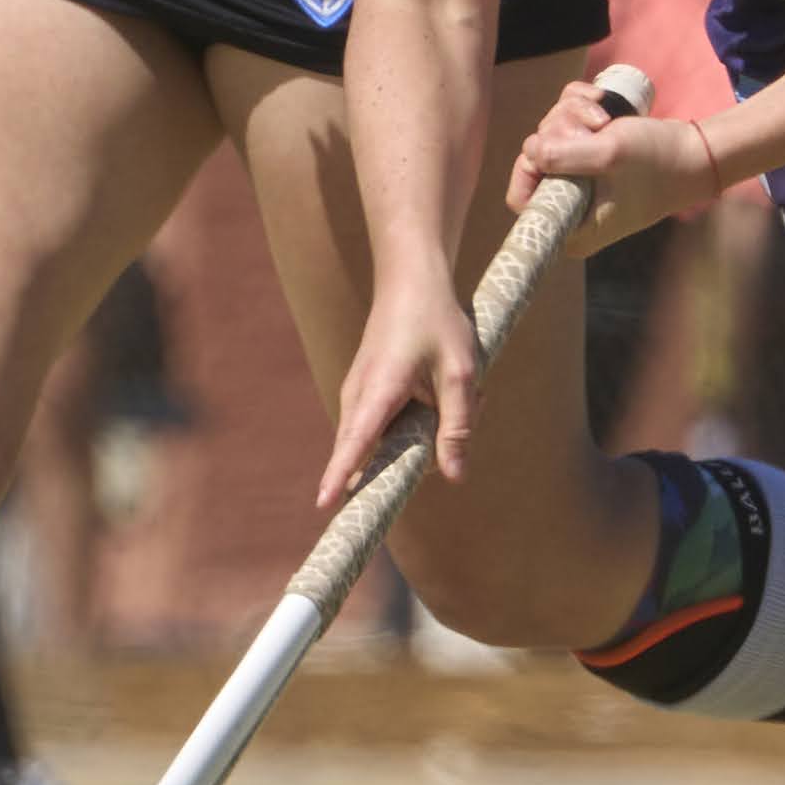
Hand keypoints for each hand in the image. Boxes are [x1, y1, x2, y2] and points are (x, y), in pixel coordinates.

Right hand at [317, 271, 488, 508]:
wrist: (411, 280)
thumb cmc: (438, 321)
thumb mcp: (461, 373)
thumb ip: (458, 425)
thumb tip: (453, 477)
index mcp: (380, 389)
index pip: (355, 442)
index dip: (340, 475)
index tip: (324, 504)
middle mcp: (359, 396)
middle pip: (375, 453)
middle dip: (417, 454)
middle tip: (459, 407)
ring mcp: (360, 395)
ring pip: (387, 440)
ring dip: (426, 430)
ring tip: (460, 391)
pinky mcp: (368, 394)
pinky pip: (389, 425)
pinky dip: (421, 416)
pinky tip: (444, 389)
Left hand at [507, 74, 721, 253]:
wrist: (696, 154)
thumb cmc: (658, 162)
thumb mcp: (609, 155)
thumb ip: (563, 156)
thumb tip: (529, 151)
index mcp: (572, 226)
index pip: (522, 198)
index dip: (531, 165)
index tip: (556, 145)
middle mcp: (571, 206)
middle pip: (536, 158)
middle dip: (561, 129)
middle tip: (596, 123)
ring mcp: (579, 180)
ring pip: (551, 135)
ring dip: (573, 114)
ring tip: (605, 115)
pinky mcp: (589, 157)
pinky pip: (566, 124)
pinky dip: (578, 106)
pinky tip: (601, 101)